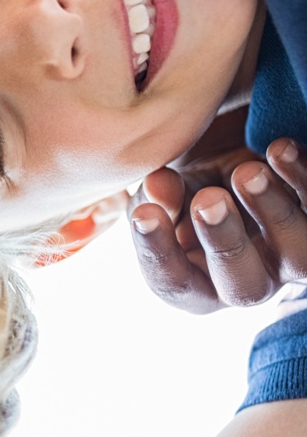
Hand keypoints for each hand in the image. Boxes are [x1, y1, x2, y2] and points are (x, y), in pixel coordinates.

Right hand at [131, 138, 306, 313]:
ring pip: (299, 257)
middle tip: (208, 200)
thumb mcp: (164, 193)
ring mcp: (290, 257)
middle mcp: (249, 280)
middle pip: (245, 287)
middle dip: (226, 243)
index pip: (175, 284)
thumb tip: (158, 186)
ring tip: (248, 172)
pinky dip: (301, 177)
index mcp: (197, 284)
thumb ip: (156, 197)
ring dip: (274, 212)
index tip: (145, 214)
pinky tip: (278, 149)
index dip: (159, 252)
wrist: (234, 163)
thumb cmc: (191, 190)